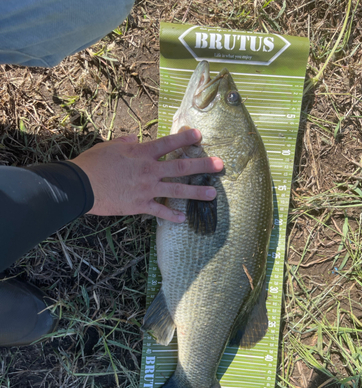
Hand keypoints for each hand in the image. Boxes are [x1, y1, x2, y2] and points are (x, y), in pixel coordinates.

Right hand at [72, 129, 222, 221]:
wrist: (81, 185)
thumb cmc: (93, 164)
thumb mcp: (109, 146)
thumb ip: (126, 142)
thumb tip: (135, 138)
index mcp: (141, 153)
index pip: (168, 143)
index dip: (185, 138)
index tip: (199, 135)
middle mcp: (149, 170)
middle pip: (181, 167)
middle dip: (202, 165)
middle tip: (220, 165)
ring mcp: (146, 189)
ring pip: (177, 190)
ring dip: (197, 192)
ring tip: (213, 194)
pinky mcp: (140, 205)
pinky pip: (160, 210)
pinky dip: (171, 215)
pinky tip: (183, 219)